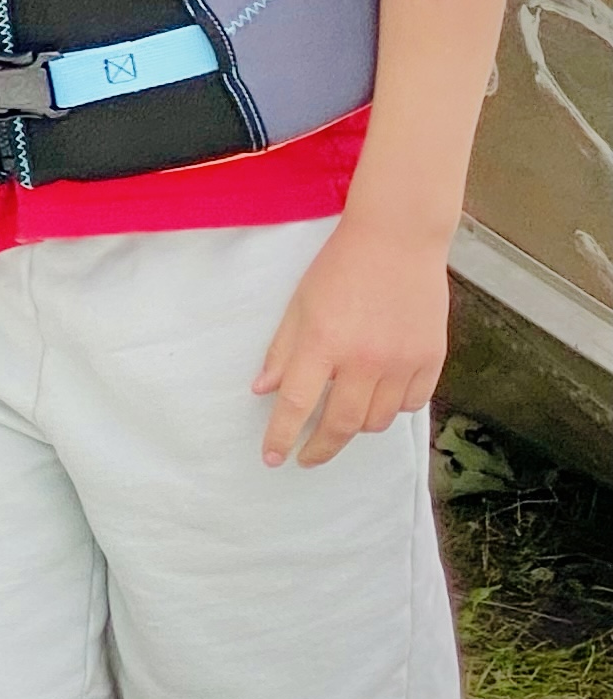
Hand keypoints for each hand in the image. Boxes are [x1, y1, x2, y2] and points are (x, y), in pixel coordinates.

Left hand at [254, 215, 448, 465]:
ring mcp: (403, 361)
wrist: (397, 240)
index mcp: (323, 344)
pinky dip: (394, 408)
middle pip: (341, 425)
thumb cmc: (340, 268)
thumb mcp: (299, 305)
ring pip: (379, 420)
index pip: (296, 406)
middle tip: (307, 457)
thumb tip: (264, 391)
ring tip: (344, 419)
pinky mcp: (432, 357)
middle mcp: (365, 360)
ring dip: (357, 427)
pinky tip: (381, 398)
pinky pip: (413, 403)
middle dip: (320, 448)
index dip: (281, 437)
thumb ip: (283, 351)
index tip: (272, 458)